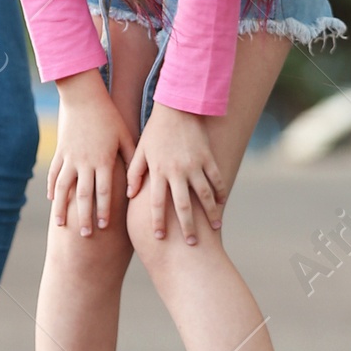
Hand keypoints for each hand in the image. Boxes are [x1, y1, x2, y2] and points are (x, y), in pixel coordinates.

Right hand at [49, 71, 133, 236]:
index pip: (104, 191)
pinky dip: (52, 188)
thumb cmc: (109, 116)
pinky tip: (51, 200)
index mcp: (102, 159)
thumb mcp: (125, 136)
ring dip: (62, 208)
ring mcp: (69, 157)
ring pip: (63, 188)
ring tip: (61, 225)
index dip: (103, 210)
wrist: (82, 96)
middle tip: (85, 235)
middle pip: (83, 194)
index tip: (104, 227)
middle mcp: (84, 161)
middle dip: (84, 216)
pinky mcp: (60, 151)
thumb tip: (135, 186)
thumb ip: (131, 161)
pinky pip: (54, 173)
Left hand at [126, 104, 226, 244]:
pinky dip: (220, 193)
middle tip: (192, 244)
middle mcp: (177, 170)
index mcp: (158, 170)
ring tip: (214, 228)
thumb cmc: (155, 130)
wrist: (177, 106)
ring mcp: (195, 164)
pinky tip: (221, 205)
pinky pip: (217, 179)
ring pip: (204, 195)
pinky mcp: (208, 157)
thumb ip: (134, 173)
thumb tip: (129, 196)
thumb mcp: (140, 150)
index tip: (159, 238)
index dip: (158, 221)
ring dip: (210, 214)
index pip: (157, 202)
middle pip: (182, 205)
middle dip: (187, 227)